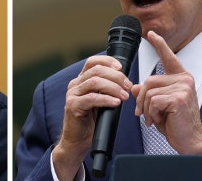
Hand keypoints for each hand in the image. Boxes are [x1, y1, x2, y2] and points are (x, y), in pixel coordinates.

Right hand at [52, 55, 132, 179]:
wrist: (78, 141)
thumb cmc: (90, 122)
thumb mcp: (101, 101)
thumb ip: (108, 89)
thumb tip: (126, 81)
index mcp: (81, 80)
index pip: (92, 62)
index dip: (107, 61)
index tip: (121, 67)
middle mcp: (75, 85)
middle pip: (96, 71)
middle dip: (116, 77)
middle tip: (128, 86)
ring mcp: (72, 95)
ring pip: (94, 82)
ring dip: (113, 87)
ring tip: (124, 96)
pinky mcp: (73, 106)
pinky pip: (92, 98)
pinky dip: (106, 99)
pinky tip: (115, 103)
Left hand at [131, 30, 201, 153]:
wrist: (189, 141)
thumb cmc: (175, 123)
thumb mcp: (157, 105)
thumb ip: (148, 93)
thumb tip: (134, 87)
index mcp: (180, 78)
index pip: (168, 57)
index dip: (159, 45)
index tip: (151, 34)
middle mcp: (183, 79)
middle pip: (148, 81)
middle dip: (142, 100)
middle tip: (147, 114)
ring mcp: (183, 87)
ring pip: (149, 92)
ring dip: (147, 109)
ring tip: (156, 118)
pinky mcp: (179, 98)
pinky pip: (153, 101)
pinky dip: (152, 113)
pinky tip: (161, 120)